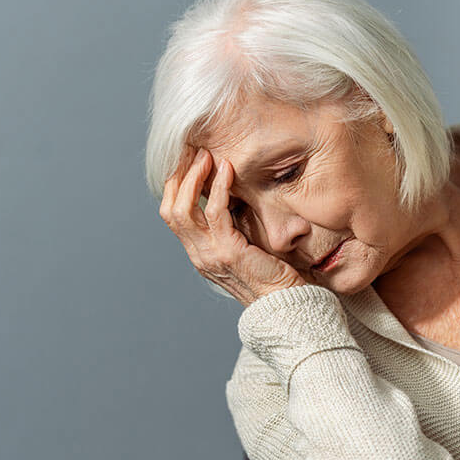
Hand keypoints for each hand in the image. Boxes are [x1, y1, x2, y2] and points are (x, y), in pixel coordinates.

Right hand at [159, 145, 310, 305]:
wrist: (288, 308)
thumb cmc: (275, 279)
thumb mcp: (247, 250)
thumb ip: (234, 229)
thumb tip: (235, 198)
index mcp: (200, 254)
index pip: (173, 214)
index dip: (177, 185)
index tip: (191, 160)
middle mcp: (199, 256)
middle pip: (170, 209)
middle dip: (180, 176)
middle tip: (197, 151)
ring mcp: (210, 256)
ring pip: (184, 208)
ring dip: (194, 177)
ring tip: (208, 155)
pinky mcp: (229, 253)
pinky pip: (215, 212)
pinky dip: (219, 186)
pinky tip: (228, 170)